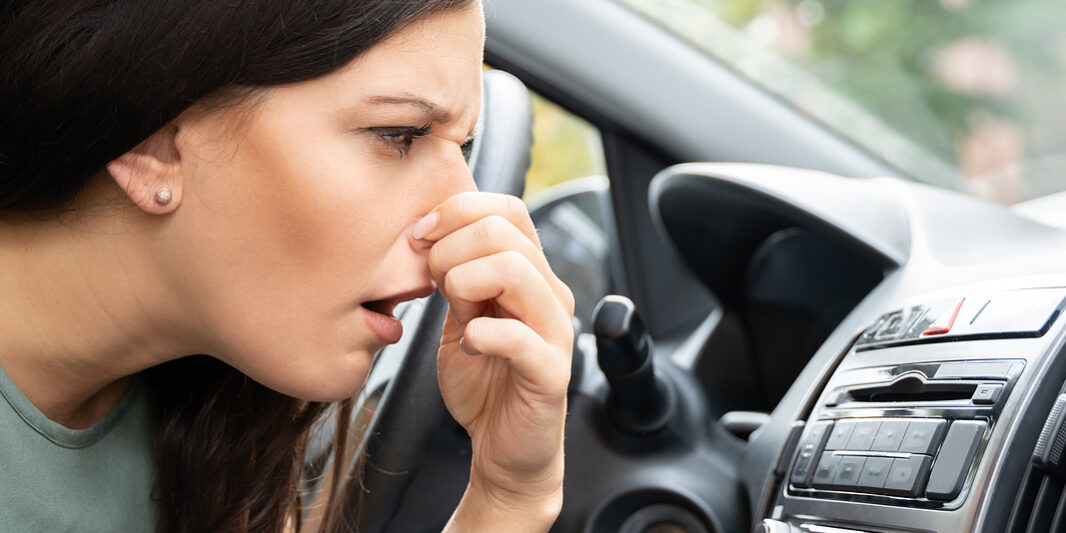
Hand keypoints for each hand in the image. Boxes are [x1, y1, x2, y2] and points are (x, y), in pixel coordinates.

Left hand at [413, 192, 573, 530]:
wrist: (502, 449)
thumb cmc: (484, 384)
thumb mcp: (460, 319)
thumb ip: (454, 279)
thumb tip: (428, 237)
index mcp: (529, 274)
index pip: (507, 210)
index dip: (459, 210)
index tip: (420, 236)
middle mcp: (549, 295)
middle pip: (505, 230)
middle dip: (451, 248)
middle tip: (431, 281)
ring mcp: (554, 332)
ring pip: (516, 269)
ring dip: (465, 281)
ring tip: (455, 312)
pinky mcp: (551, 373)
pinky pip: (519, 337)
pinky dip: (481, 334)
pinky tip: (471, 346)